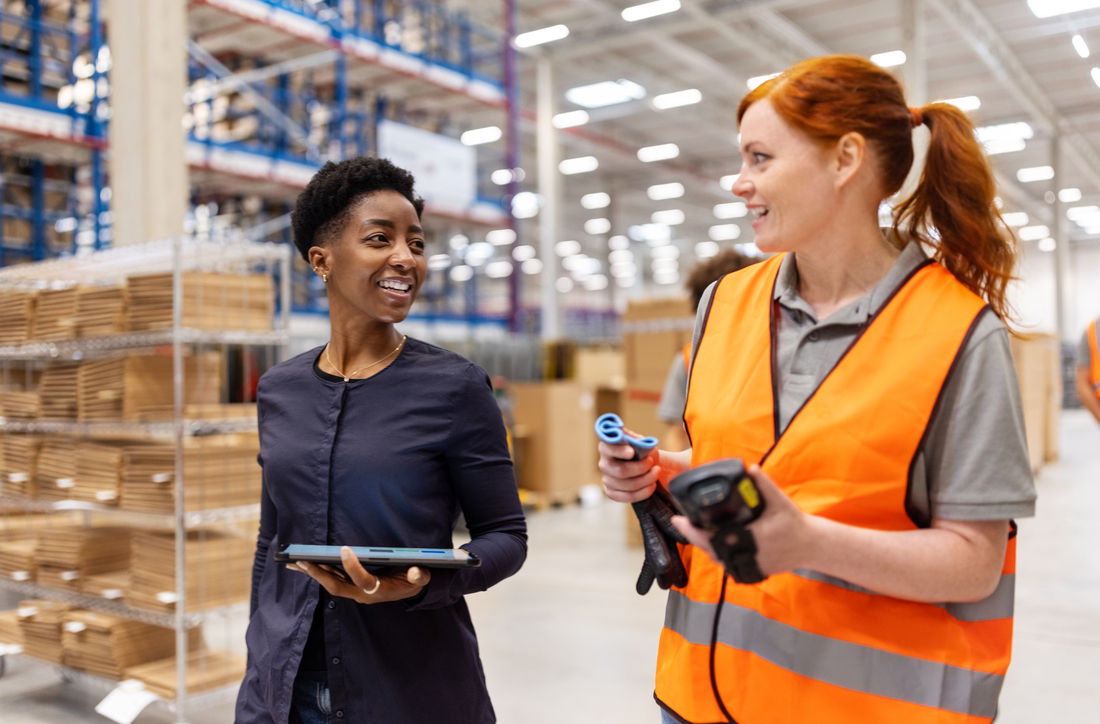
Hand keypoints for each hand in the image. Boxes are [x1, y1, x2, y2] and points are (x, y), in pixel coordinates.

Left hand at [288, 546, 430, 603]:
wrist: (409, 591)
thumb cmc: (413, 581)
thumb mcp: (421, 578)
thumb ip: (419, 576)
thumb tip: (416, 571)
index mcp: (379, 590)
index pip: (362, 580)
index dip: (352, 567)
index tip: (344, 549)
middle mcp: (363, 594)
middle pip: (337, 586)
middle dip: (320, 574)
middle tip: (303, 561)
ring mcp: (355, 591)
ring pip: (330, 583)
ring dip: (314, 573)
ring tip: (295, 562)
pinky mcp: (350, 586)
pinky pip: (331, 580)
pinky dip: (318, 572)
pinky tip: (305, 565)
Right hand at [597, 428, 689, 502]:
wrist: (648, 465)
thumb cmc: (642, 451)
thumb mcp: (640, 441)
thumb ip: (633, 438)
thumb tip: (625, 433)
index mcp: (606, 447)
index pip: (607, 449)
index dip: (619, 451)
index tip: (632, 452)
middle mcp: (603, 463)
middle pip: (620, 471)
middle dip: (640, 468)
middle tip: (652, 463)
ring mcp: (606, 479)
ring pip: (626, 485)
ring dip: (645, 480)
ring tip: (656, 473)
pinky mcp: (612, 492)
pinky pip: (626, 497)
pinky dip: (642, 493)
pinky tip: (651, 486)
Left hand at [671, 464, 812, 576]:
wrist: (811, 546)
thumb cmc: (795, 523)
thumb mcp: (781, 502)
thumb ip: (765, 485)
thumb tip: (751, 468)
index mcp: (750, 539)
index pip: (714, 539)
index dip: (694, 531)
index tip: (681, 520)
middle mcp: (747, 555)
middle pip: (710, 550)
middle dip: (693, 537)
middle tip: (680, 522)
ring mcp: (749, 565)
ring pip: (718, 559)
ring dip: (704, 546)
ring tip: (691, 530)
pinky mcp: (753, 570)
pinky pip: (729, 564)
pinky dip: (717, 554)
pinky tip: (709, 543)